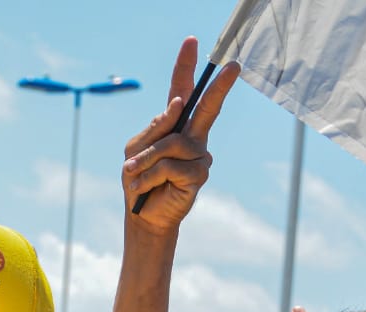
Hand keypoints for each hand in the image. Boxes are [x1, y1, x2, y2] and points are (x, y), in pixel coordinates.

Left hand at [122, 37, 240, 234]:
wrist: (141, 215)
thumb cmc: (138, 180)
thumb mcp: (135, 150)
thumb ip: (154, 128)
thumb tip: (177, 105)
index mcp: (175, 125)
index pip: (182, 91)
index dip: (186, 68)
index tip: (191, 42)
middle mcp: (192, 136)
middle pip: (207, 107)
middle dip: (218, 86)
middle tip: (233, 66)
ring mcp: (199, 155)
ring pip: (172, 144)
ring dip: (145, 160)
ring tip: (132, 173)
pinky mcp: (199, 175)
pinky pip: (171, 166)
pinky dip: (150, 175)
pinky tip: (143, 186)